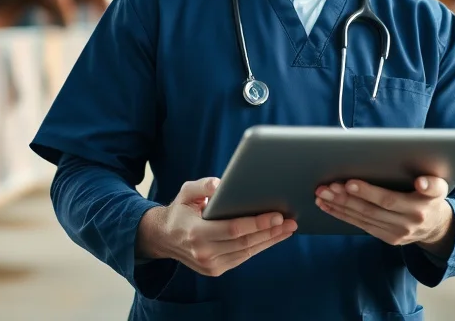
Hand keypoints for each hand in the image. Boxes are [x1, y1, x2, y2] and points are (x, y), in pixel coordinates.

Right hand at [137, 177, 297, 276]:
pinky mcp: (216, 270)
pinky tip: (273, 237)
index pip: (233, 229)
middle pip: (245, 243)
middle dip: (270, 231)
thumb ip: (202, 185)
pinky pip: (243, 257)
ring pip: (247, 252)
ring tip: (288, 228)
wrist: (164, 238)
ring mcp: (210, 265)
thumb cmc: (180, 211)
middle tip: (290, 221)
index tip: (277, 214)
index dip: (257, 223)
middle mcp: (203, 252)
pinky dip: (260, 247)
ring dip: (270, 240)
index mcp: (195, 233)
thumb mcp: (186, 192)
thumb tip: (220, 184)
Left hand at [314, 176, 454, 251]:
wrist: (437, 227)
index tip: (350, 183)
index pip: (392, 199)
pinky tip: (328, 206)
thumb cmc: (431, 198)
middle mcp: (409, 221)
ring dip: (340, 205)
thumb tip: (420, 181)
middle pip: (371, 208)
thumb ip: (431, 183)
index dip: (370, 192)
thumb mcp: (439, 187)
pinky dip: (343, 214)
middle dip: (346, 196)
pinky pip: (362, 225)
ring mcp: (397, 232)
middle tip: (327, 186)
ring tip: (323, 194)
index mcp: (421, 205)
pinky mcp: (388, 238)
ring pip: (364, 217)